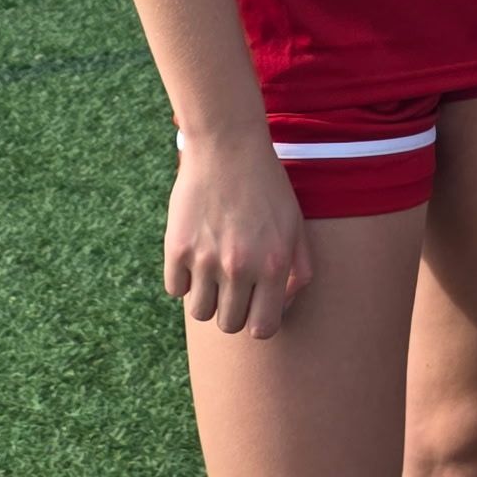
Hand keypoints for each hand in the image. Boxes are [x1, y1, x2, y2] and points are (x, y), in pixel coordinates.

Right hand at [165, 129, 311, 337]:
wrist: (228, 148)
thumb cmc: (267, 187)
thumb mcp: (295, 224)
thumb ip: (299, 268)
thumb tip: (284, 304)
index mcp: (274, 264)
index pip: (263, 328)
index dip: (260, 321)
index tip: (256, 306)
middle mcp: (240, 267)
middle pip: (229, 324)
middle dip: (233, 310)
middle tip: (235, 284)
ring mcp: (205, 259)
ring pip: (200, 312)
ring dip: (207, 297)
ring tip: (215, 269)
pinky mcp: (176, 249)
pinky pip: (176, 289)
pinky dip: (184, 279)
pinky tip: (196, 254)